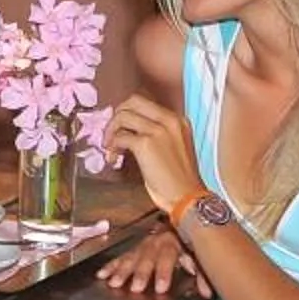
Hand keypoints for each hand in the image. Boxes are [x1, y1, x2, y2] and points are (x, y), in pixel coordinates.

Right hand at [97, 226, 211, 297]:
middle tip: (135, 288)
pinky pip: (123, 256)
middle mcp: (155, 242)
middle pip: (147, 257)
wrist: (182, 213)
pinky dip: (112, 266)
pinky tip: (102, 274)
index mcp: (172, 242)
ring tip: (113, 283)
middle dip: (141, 273)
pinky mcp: (135, 247)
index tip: (160, 289)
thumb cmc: (190, 240)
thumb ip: (203, 274)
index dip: (163, 273)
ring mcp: (143, 244)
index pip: (167, 257)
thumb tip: (207, 294)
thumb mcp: (199, 254)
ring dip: (122, 270)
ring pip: (131, 256)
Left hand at [103, 93, 200, 212]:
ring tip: (110, 149)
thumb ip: (157, 132)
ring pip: (122, 117)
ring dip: (110, 132)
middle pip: (132, 102)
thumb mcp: (173, 145)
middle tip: (112, 134)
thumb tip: (128, 128)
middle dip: (117, 116)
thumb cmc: (179, 178)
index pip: (144, 103)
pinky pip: (120, 137)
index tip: (121, 128)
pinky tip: (113, 159)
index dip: (127, 113)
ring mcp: (158, 131)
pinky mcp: (146, 144)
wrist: (188, 197)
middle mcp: (169, 120)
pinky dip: (112, 147)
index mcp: (177, 120)